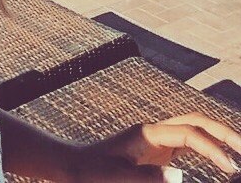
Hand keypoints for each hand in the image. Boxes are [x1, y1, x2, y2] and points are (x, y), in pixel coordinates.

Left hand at [68, 112, 240, 181]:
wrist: (74, 166)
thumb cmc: (93, 171)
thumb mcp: (118, 176)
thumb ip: (148, 177)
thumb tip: (181, 177)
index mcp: (147, 133)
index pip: (189, 133)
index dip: (213, 149)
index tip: (231, 169)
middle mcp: (154, 131)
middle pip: (195, 121)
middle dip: (223, 132)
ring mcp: (155, 138)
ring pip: (192, 129)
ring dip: (217, 137)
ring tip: (239, 152)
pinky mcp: (155, 149)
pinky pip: (187, 142)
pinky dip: (205, 147)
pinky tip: (218, 160)